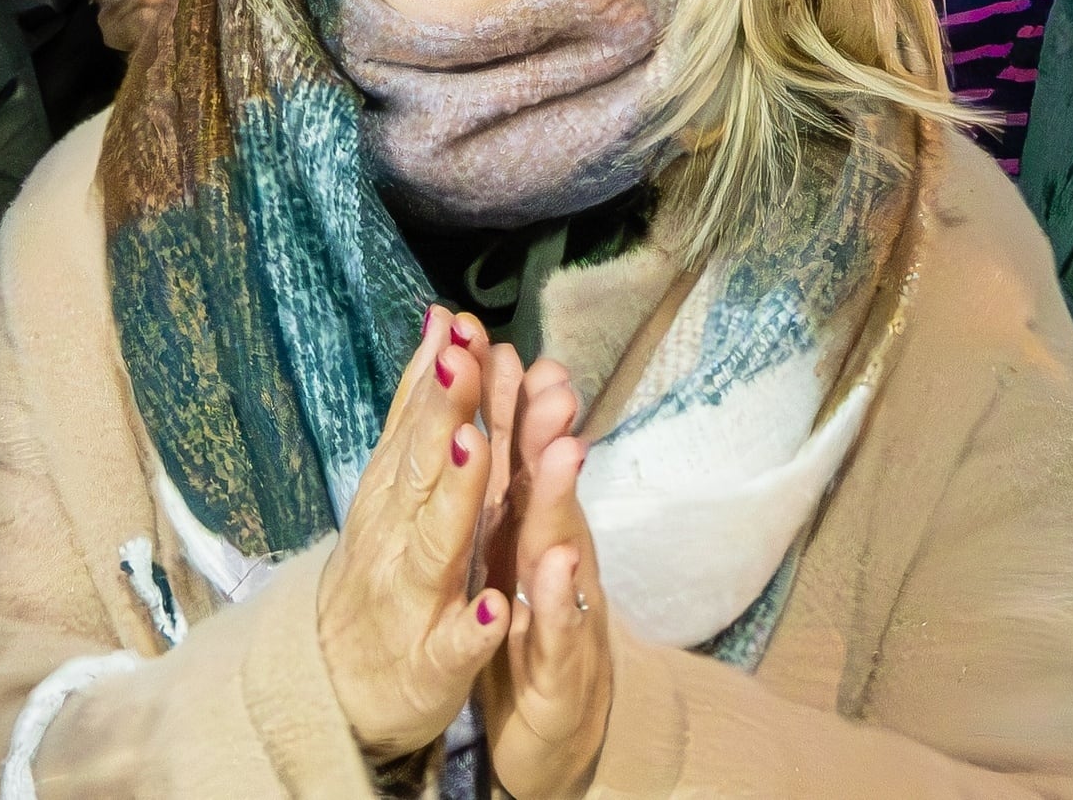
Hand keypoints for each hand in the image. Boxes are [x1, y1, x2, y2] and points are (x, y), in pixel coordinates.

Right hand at [313, 308, 520, 758]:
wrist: (330, 687)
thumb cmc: (375, 573)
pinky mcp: (431, 666)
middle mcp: (394, 540)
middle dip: (444, 415)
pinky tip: (496, 610)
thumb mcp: (388, 489)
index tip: (456, 325)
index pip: (415, 429)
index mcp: (391, 498)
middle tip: (464, 361)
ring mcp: (412, 603)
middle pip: (422, 471)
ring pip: (436, 546)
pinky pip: (454, 647)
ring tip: (478, 450)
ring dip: (456, 498)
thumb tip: (439, 323)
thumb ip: (417, 414)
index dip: (435, 379)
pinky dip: (472, 628)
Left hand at [477, 358, 607, 799]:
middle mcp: (554, 558)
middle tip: (547, 374)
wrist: (556, 728)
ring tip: (562, 447)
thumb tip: (517, 403)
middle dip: (545, 429)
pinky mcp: (561, 668)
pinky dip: (555, 600)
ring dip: (561, 498)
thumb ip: (520, 485)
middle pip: (546, 488)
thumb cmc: (531, 627)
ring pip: (560, 548)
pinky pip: (556, 631)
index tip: (508, 344)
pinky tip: (552, 568)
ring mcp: (564, 609)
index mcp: (529, 529)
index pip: (519, 457)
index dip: (515, 402)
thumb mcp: (517, 553)